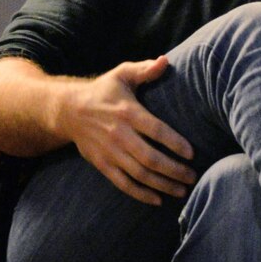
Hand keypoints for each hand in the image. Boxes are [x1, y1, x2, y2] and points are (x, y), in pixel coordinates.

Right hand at [63, 58, 195, 203]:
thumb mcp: (122, 74)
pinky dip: (140, 194)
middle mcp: (119, 134)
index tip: (192, 153)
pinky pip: (123, 183)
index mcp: (128, 112)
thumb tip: (166, 61)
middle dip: (174, 170)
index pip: (156, 130)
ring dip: (162, 185)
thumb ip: (145, 69)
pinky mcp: (102, 164)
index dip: (175, 143)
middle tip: (193, 177)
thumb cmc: (103, 91)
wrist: (67, 110)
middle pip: (150, 158)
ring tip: (182, 191)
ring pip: (139, 174)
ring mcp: (110, 152)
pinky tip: (158, 200)